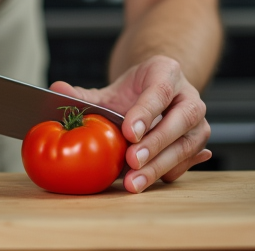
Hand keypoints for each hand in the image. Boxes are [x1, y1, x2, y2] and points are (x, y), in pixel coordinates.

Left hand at [50, 55, 211, 192]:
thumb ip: (84, 95)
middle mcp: (189, 95)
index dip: (145, 113)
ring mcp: (198, 120)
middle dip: (156, 142)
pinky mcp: (198, 143)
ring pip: (187, 144)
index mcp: (167, 72)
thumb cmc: (133, 94)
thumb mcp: (110, 91)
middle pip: (180, 118)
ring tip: (135, 181)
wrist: (157, 96)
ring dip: (161, 164)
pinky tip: (148, 181)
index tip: (129, 132)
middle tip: (132, 160)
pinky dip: (168, 173)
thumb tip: (55, 90)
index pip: (159, 91)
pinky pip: (187, 162)